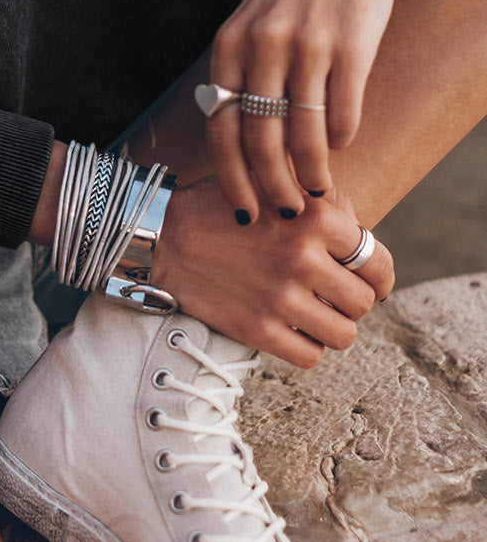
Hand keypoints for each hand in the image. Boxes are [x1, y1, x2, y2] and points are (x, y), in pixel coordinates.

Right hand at [148, 174, 394, 368]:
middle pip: (363, 302)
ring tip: (314, 314)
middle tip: (333, 296)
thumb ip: (323, 201)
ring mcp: (280, 298)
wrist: (163, 236)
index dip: (379, 277)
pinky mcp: (257, 329)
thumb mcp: (274, 184)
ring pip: (344, 335)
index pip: (377, 262)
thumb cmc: (223, 208)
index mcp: (314, 218)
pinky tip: (292, 330)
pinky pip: (311, 357)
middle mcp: (302, 258)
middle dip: (351, 301)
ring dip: (333, 327)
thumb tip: (362, 232)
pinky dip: (307, 348)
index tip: (371, 283)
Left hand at [207, 0, 400, 219]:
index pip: (220, 127)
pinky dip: (341, 140)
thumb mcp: (253, 21)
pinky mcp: (351, 47)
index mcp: (230, 44)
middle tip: (285, 213)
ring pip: (303, 137)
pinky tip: (341, 145)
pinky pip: (342, 114)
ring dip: (311, 175)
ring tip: (319, 192)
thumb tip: (244, 138)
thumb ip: (244, 71)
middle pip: (259, 142)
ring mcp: (306, 47)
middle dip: (271, 189)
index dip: (231, 176)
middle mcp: (261, 47)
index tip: (242, 208)